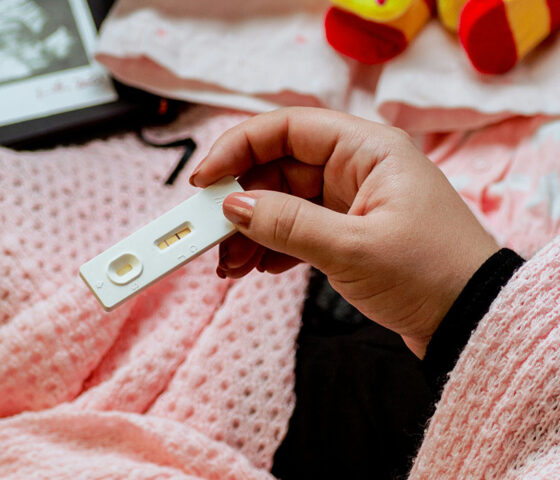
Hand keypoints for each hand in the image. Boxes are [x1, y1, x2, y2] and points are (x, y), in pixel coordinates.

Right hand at [189, 108, 498, 357]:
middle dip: (241, 202)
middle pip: (279, 169)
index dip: (238, 147)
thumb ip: (287, 224)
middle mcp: (357, 167)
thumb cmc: (430, 274)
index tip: (203, 179)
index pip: (288, 128)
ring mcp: (352, 201)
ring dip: (252, 230)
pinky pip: (298, 229)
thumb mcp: (351, 248)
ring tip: (228, 265)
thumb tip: (232, 205)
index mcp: (367, 150)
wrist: (471, 321)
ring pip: (284, 202)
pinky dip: (273, 247)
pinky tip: (256, 268)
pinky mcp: (349, 232)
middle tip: (209, 236)